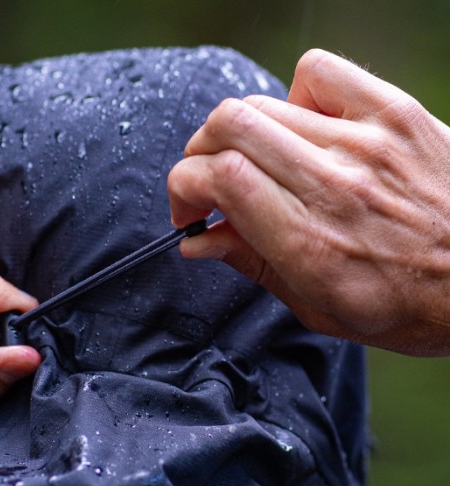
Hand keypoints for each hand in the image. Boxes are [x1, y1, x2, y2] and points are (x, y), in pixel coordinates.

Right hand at [168, 49, 449, 355]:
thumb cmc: (406, 306)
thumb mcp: (318, 308)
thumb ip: (253, 266)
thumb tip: (200, 241)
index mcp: (308, 244)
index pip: (219, 179)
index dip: (183, 186)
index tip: (188, 211)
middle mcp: (332, 186)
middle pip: (230, 128)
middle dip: (198, 154)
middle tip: (206, 183)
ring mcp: (365, 143)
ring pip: (262, 103)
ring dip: (236, 132)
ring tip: (255, 161)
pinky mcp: (394, 114)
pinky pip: (318, 73)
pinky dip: (293, 95)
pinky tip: (304, 128)